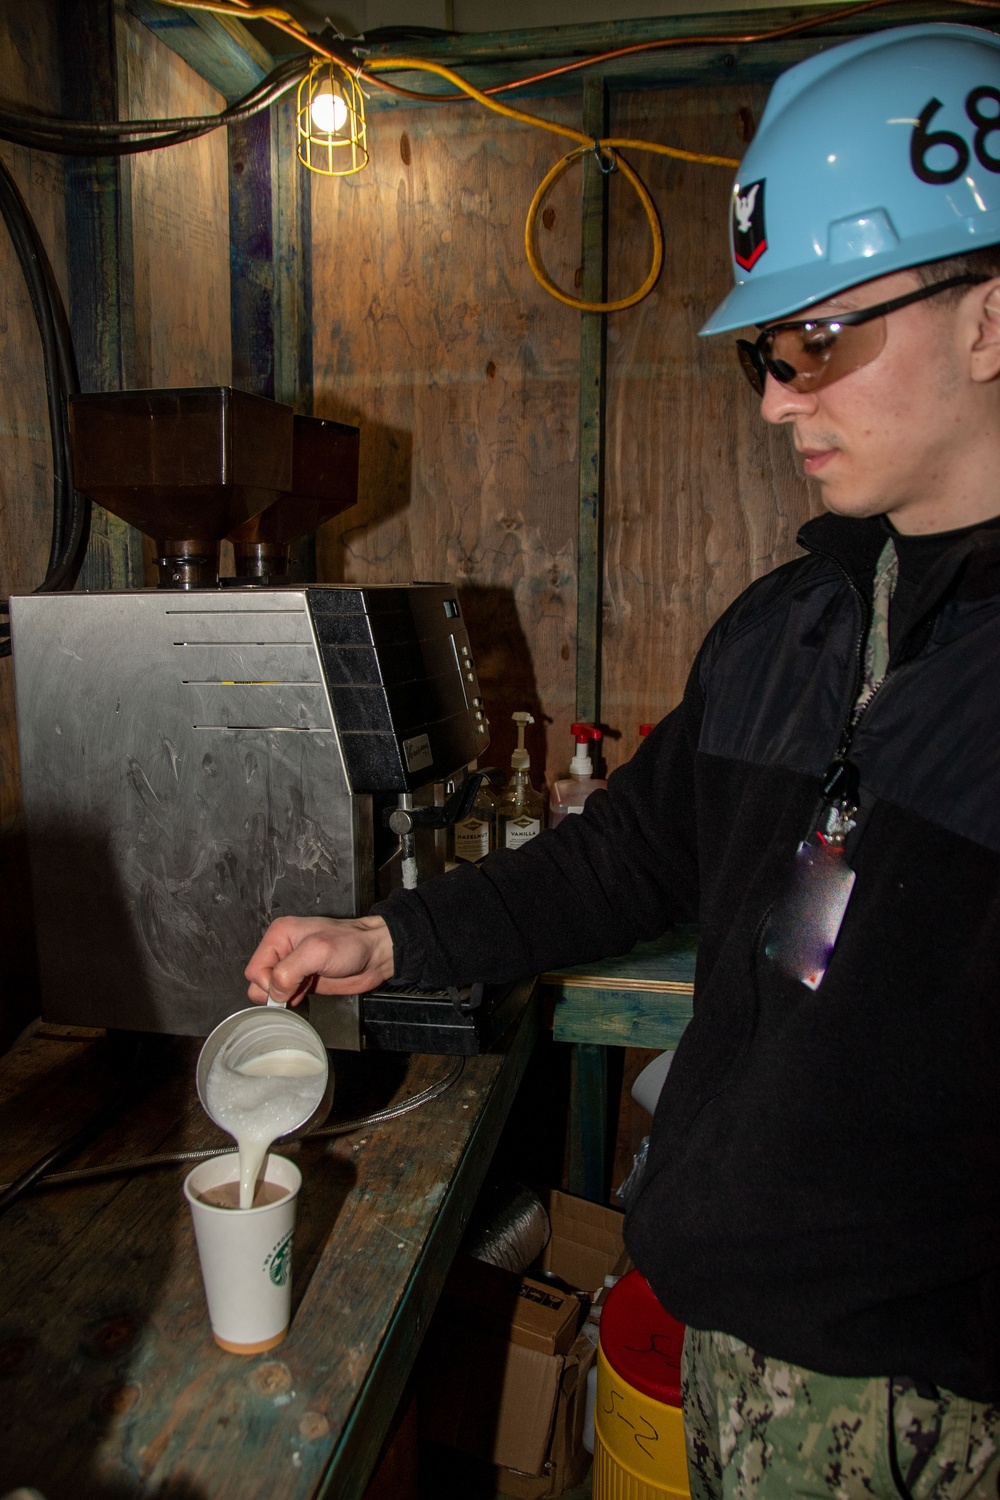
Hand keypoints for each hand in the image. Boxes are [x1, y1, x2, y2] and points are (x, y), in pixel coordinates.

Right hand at [244, 915, 394, 1005]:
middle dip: (276, 991)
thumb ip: (289, 971)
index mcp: (279, 936)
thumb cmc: (350, 944)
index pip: (255, 969)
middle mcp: (281, 950)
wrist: (375, 954)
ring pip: (270, 992)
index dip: (269, 983)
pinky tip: (307, 994)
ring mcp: (291, 967)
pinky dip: (291, 1001)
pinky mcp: (301, 982)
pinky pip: (284, 997)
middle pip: (258, 982)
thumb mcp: (317, 951)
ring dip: (284, 997)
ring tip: (305, 988)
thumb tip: (275, 993)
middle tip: (300, 987)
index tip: (292, 984)